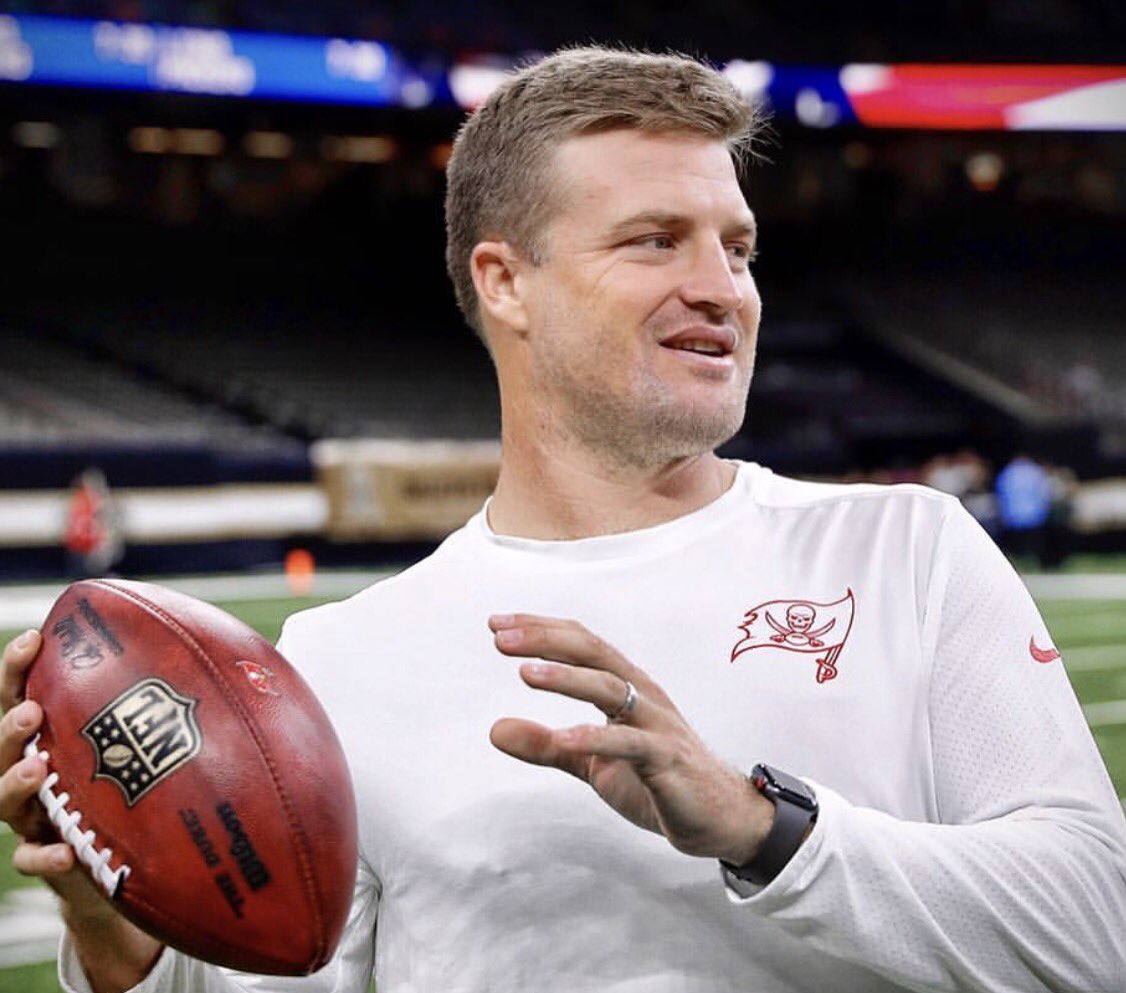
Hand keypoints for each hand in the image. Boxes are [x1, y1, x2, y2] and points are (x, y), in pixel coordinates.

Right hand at [1, 629, 161, 992]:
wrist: (137, 872)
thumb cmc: (148, 791)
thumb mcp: (161, 745)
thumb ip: (184, 706)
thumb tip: (239, 655)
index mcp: (63, 735)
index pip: (30, 693)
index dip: (23, 667)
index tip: (35, 638)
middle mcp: (41, 773)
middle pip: (6, 743)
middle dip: (12, 723)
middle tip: (33, 711)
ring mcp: (38, 818)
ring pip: (5, 799)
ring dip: (16, 782)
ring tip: (37, 768)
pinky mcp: (51, 861)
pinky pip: (35, 860)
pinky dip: (46, 857)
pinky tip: (67, 852)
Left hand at [488, 614, 773, 865]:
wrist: (722, 819)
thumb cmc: (658, 781)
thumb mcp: (592, 763)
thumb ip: (547, 746)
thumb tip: (494, 730)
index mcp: (626, 688)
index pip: (581, 644)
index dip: (540, 630)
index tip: (496, 624)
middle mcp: (643, 695)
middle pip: (593, 653)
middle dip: (546, 640)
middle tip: (500, 637)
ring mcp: (657, 725)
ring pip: (611, 689)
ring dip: (567, 679)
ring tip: (526, 674)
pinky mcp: (668, 761)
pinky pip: (631, 744)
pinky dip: (597, 738)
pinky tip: (565, 738)